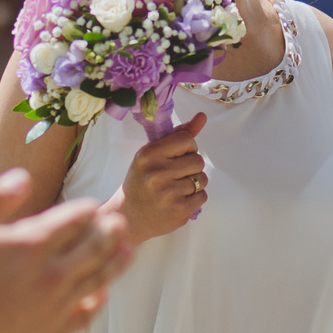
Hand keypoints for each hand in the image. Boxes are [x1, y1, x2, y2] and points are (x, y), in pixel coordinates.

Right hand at [0, 169, 132, 332]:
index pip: (74, 218)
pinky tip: (101, 296)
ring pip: (98, 280)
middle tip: (121, 222)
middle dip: (111, 231)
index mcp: (31, 244)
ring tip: (129, 250)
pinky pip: (85, 316)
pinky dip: (98, 302)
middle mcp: (52, 275)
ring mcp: (54, 308)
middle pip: (95, 247)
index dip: (86, 209)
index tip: (92, 205)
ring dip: (116, 262)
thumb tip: (23, 177)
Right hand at [112, 111, 206, 241]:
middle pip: (198, 160)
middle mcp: (157, 173)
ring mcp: (168, 193)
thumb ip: (178, 135)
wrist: (129, 217)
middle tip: (177, 174)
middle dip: (192, 167)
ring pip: (202, 179)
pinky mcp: (179, 211)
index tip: (179, 156)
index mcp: (149, 155)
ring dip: (194, 183)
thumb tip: (202, 116)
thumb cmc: (142, 181)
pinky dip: (195, 198)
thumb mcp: (152, 155)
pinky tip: (179, 200)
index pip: (186, 140)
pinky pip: (202, 196)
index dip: (188, 147)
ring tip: (177, 188)